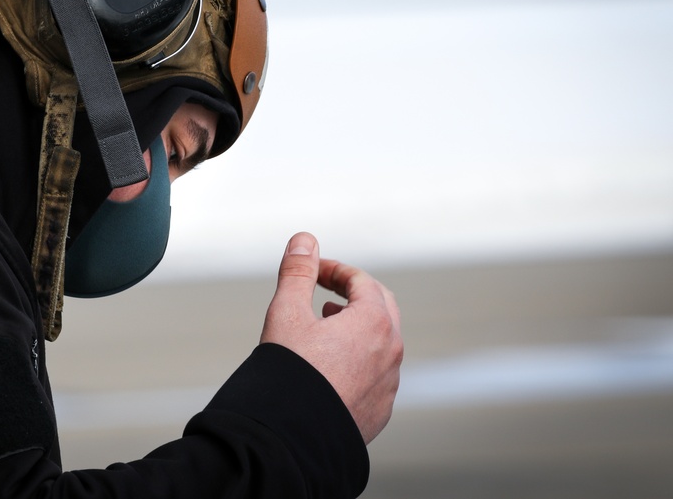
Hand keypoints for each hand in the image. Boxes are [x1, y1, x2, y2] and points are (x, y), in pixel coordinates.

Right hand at [260, 232, 402, 443]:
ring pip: (381, 344)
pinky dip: (359, 361)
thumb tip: (304, 239)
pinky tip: (331, 368)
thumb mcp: (287, 312)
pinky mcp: (379, 412)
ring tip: (326, 326)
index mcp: (375, 323)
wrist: (291, 437)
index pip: (362, 281)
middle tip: (326, 292)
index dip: (335, 270)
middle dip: (354, 294)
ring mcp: (389, 385)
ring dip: (357, 328)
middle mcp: (391, 353)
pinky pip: (376, 376)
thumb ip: (298, 272)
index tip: (313, 271)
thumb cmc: (290, 373)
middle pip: (382, 308)